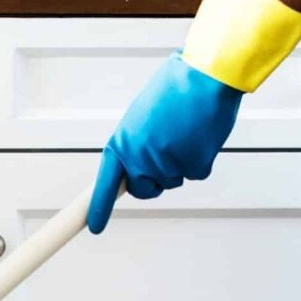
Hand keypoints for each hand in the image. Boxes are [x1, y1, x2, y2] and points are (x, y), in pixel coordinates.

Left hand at [88, 55, 243, 232]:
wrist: (206, 75)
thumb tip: (138, 157)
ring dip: (181, 162)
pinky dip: (202, 158)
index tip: (94, 225)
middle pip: (144, 189)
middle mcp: (140, 157)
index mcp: (123, 141)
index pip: (105, 183)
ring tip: (186, 131)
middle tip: (166, 155)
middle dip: (154, 180)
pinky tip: (201, 135)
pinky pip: (197, 172)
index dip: (98, 207)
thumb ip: (136, 140)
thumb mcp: (142, 113)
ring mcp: (167, 164)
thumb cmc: (176, 86)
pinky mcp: (194, 166)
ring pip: (173, 180)